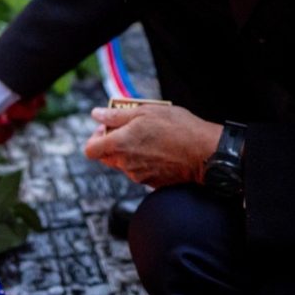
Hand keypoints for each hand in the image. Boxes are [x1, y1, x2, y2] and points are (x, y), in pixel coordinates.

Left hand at [84, 105, 221, 187]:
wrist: (204, 154)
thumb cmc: (179, 129)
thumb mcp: (146, 112)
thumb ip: (117, 115)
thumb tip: (97, 114)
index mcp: (120, 144)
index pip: (90, 149)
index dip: (96, 138)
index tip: (108, 128)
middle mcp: (126, 163)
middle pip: (106, 157)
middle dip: (113, 143)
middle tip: (130, 129)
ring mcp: (139, 175)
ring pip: (124, 164)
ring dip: (131, 151)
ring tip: (151, 137)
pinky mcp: (152, 183)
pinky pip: (140, 171)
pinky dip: (144, 161)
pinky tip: (160, 149)